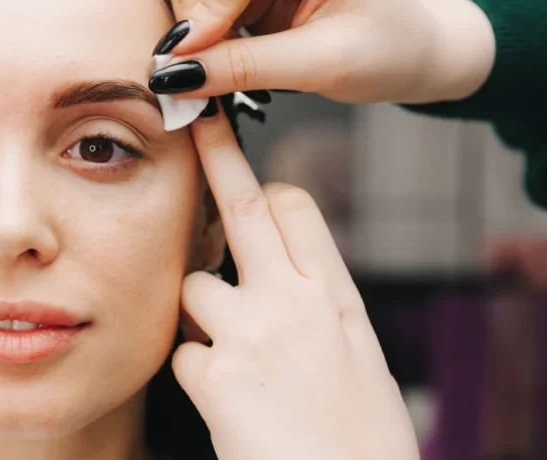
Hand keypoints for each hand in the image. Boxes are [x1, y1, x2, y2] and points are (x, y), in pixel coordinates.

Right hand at [154, 0, 493, 103]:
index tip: (199, 58)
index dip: (208, 6)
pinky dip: (201, 6)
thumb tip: (175, 75)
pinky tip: (232, 35)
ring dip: (194, 2)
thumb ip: (245, 68)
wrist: (407, 51)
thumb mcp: (319, 68)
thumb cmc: (385, 53)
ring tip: (227, 46)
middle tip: (209, 50)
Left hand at [172, 104, 418, 459]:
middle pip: (244, 207)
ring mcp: (250, 335)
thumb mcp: (359, 359)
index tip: (251, 185)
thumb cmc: (363, 443)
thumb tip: (290, 276)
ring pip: (193, 285)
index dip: (267, 192)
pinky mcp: (213, 377)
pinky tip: (226, 403)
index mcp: (337, 296)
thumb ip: (319, 309)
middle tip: (195, 119)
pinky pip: (182, 351)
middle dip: (215, 156)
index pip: (295, 207)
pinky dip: (196, 371)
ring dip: (198, 312)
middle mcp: (294, 302)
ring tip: (229, 357)